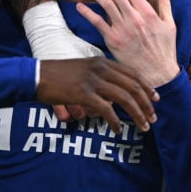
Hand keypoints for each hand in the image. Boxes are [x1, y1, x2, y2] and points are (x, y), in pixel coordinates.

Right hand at [36, 57, 158, 132]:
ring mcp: (93, 81)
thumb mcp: (82, 69)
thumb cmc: (57, 75)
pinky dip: (116, 122)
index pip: (132, 73)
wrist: (36, 75)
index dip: (146, 87)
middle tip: (153, 116)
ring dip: (137, 114)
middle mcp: (101, 69)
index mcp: (102, 62)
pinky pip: (107, 110)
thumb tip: (112, 98)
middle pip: (133, 86)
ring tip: (143, 126)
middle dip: (146, 103)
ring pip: (125, 98)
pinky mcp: (84, 94)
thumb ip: (99, 78)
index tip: (155, 99)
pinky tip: (118, 129)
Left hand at [78, 0, 179, 87]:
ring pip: (106, 4)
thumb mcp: (170, 26)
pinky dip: (87, 12)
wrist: (158, 74)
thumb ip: (165, 6)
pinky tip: (80, 6)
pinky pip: (97, 22)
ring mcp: (123, 29)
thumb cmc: (165, 51)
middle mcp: (135, 19)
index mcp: (148, 13)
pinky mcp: (113, 41)